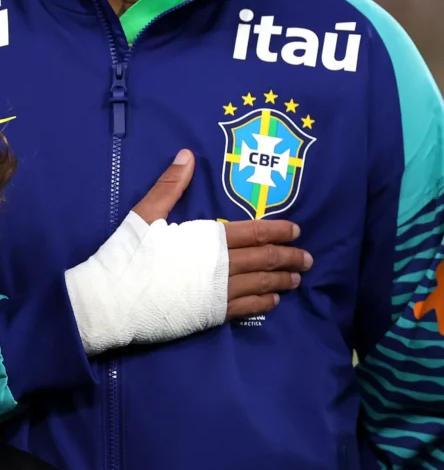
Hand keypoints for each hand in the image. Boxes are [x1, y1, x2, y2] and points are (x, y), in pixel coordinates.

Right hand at [130, 151, 309, 319]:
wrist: (110, 301)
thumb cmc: (127, 255)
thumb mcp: (145, 215)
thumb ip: (170, 186)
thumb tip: (187, 155)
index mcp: (210, 238)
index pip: (255, 232)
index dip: (279, 231)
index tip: (296, 231)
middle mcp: (221, 264)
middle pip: (266, 259)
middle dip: (290, 257)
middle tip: (308, 258)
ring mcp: (219, 291)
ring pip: (261, 284)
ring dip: (282, 281)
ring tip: (297, 279)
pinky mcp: (211, 314)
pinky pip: (247, 308)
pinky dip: (264, 303)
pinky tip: (273, 301)